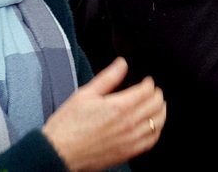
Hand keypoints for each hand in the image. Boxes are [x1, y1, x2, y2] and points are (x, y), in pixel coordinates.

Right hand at [42, 58, 165, 171]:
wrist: (57, 153)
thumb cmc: (67, 125)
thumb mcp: (84, 95)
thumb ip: (108, 78)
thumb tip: (122, 63)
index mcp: (119, 107)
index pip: (147, 90)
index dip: (149, 83)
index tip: (146, 81)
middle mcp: (129, 123)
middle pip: (156, 104)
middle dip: (156, 94)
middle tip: (151, 91)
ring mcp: (131, 139)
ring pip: (158, 121)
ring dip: (160, 110)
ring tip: (155, 105)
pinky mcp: (128, 152)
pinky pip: (152, 140)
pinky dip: (156, 130)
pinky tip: (152, 125)